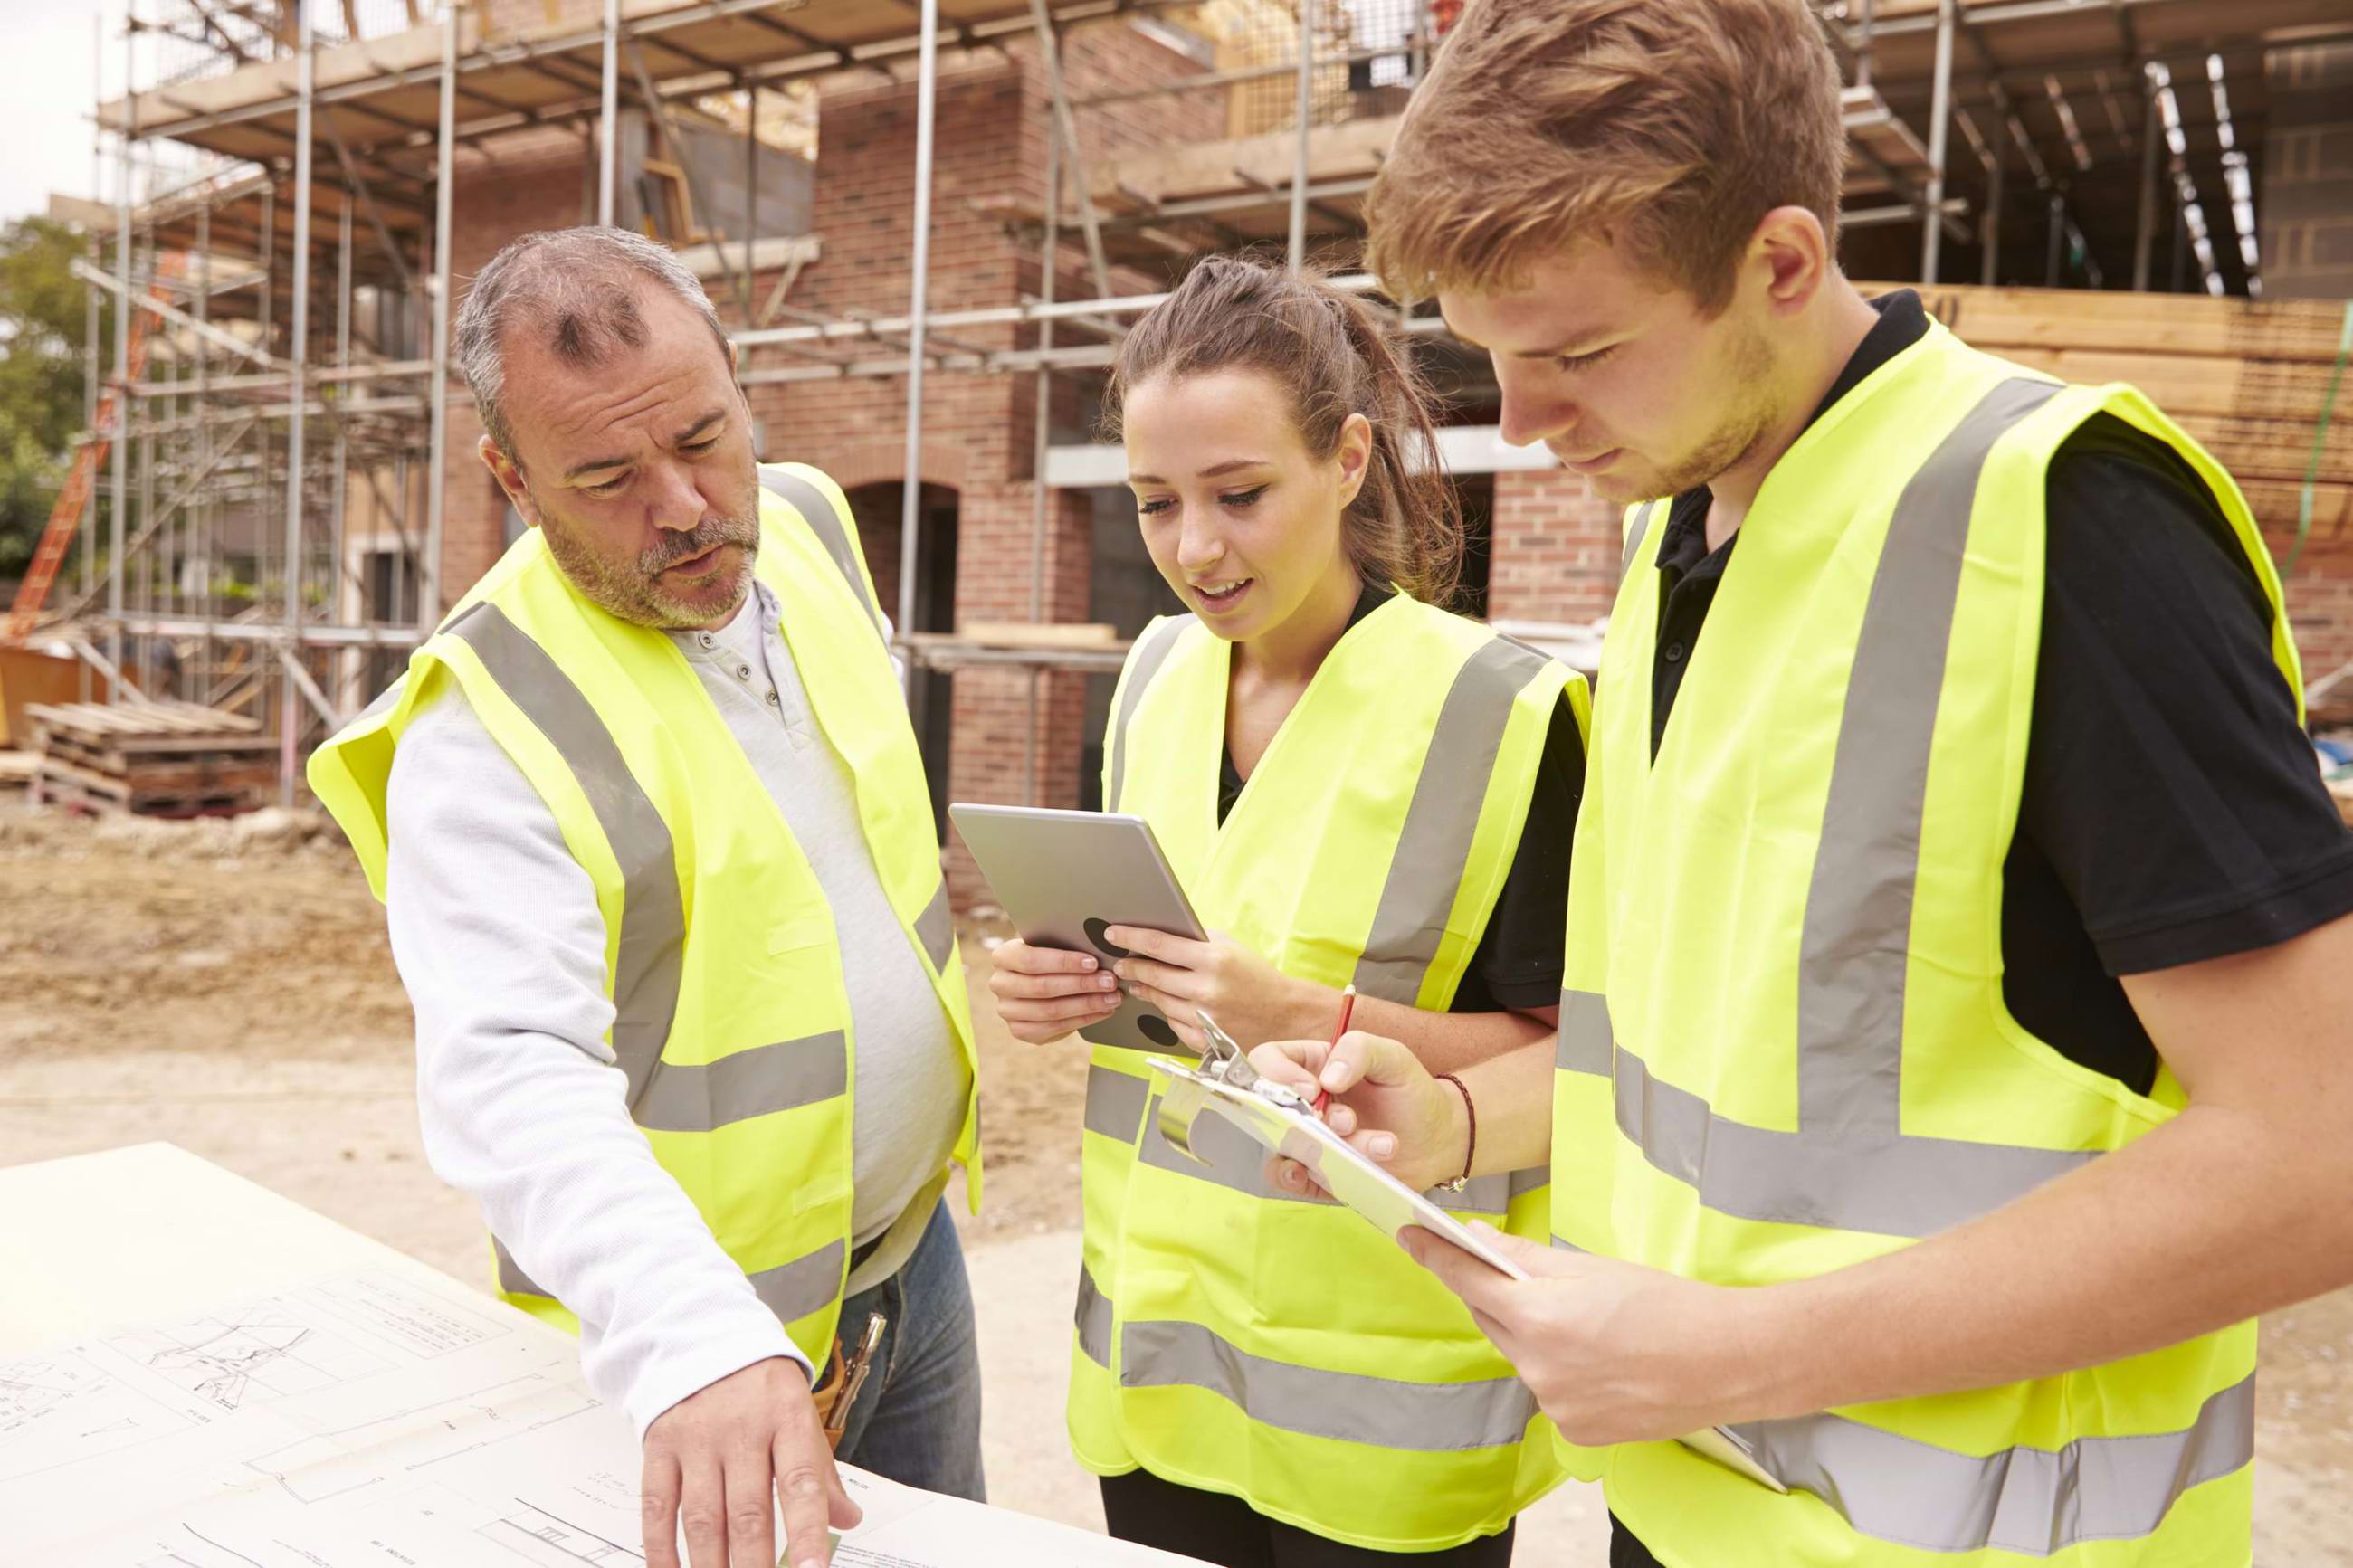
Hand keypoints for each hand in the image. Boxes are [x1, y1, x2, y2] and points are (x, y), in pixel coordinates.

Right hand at [641, 1356, 860, 1567]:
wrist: (701, 1339)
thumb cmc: (760, 1390)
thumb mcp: (799, 1417)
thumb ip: (820, 1474)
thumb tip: (848, 1520)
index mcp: (786, 1418)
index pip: (802, 1482)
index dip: (809, 1531)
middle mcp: (740, 1428)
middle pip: (748, 1510)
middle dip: (755, 1566)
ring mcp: (696, 1438)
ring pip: (703, 1517)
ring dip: (712, 1566)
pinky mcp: (659, 1446)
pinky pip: (658, 1507)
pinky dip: (662, 1549)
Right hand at [986, 937, 1121, 1043]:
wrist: (1040, 981)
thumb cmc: (1050, 958)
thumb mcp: (1052, 945)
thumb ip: (1066, 944)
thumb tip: (1098, 946)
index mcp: (1003, 956)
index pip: (1031, 959)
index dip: (1063, 962)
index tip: (1093, 962)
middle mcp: (1000, 984)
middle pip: (1042, 987)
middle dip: (1081, 984)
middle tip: (1109, 981)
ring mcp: (1007, 1010)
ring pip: (1050, 1011)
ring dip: (1087, 1004)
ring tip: (1112, 997)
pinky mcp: (1020, 1030)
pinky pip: (1054, 1028)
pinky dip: (1083, 1020)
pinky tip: (1103, 1011)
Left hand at [1104, 926, 1314, 1052]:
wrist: (1284, 1016)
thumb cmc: (1256, 977)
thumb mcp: (1230, 948)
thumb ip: (1195, 941)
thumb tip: (1157, 936)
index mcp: (1214, 959)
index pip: (1158, 944)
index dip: (1130, 938)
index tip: (1113, 934)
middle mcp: (1206, 989)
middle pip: (1151, 975)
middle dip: (1130, 967)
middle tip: (1120, 962)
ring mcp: (1202, 1018)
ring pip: (1158, 1000)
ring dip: (1144, 989)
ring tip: (1139, 981)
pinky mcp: (1202, 1039)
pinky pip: (1170, 1022)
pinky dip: (1166, 1010)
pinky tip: (1167, 1002)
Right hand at [1247, 1030, 1467, 1193]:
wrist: (1439, 1140)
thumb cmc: (1412, 1091)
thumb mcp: (1394, 1057)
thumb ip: (1358, 1050)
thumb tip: (1325, 1080)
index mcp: (1312, 1065)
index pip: (1268, 1060)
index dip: (1277, 1074)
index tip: (1312, 1089)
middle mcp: (1302, 1103)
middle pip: (1267, 1107)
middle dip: (1305, 1118)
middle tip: (1348, 1121)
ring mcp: (1306, 1139)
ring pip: (1285, 1145)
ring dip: (1323, 1149)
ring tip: (1379, 1146)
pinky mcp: (1316, 1171)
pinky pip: (1290, 1178)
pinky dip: (1297, 1178)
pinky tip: (1324, 1172)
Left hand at [1401, 1223, 1759, 1446]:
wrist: (1728, 1362)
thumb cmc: (1666, 1305)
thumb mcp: (1591, 1268)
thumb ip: (1525, 1258)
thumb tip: (1474, 1239)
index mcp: (1539, 1319)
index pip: (1467, 1281)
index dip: (1435, 1255)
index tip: (1410, 1235)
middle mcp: (1538, 1368)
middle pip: (1493, 1320)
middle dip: (1496, 1295)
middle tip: (1511, 1273)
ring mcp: (1556, 1406)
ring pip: (1522, 1357)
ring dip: (1534, 1336)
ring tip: (1584, 1322)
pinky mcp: (1576, 1431)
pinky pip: (1550, 1391)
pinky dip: (1560, 1370)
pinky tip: (1599, 1359)